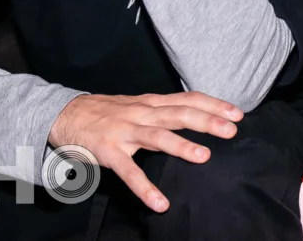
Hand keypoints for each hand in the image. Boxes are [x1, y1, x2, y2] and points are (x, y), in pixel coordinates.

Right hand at [49, 91, 242, 212]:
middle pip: (178, 114)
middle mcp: (141, 114)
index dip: (212, 104)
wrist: (65, 114)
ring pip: (157, 137)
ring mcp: (124, 132)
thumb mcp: (138, 105)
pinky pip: (129, 172)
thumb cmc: (107, 112)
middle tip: (232, 129)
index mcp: (151, 103)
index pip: (187, 99)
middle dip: (206, 120)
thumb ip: (163, 111)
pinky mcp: (108, 152)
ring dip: (181, 146)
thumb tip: (196, 115)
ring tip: (204, 156)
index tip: (237, 112)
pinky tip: (159, 203)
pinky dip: (144, 187)